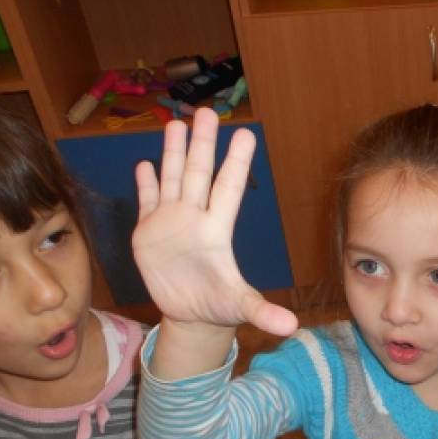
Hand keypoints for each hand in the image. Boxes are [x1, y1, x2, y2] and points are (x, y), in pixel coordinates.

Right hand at [132, 108, 296, 337]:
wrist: (191, 315)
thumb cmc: (219, 306)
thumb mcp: (240, 308)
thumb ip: (264, 313)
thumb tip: (293, 327)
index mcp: (216, 230)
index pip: (227, 189)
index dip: (235, 162)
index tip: (246, 134)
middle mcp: (194, 219)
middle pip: (197, 174)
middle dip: (201, 144)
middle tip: (205, 112)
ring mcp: (170, 223)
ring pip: (172, 179)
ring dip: (172, 152)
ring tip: (175, 124)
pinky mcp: (148, 234)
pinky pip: (147, 202)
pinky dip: (145, 184)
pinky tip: (144, 163)